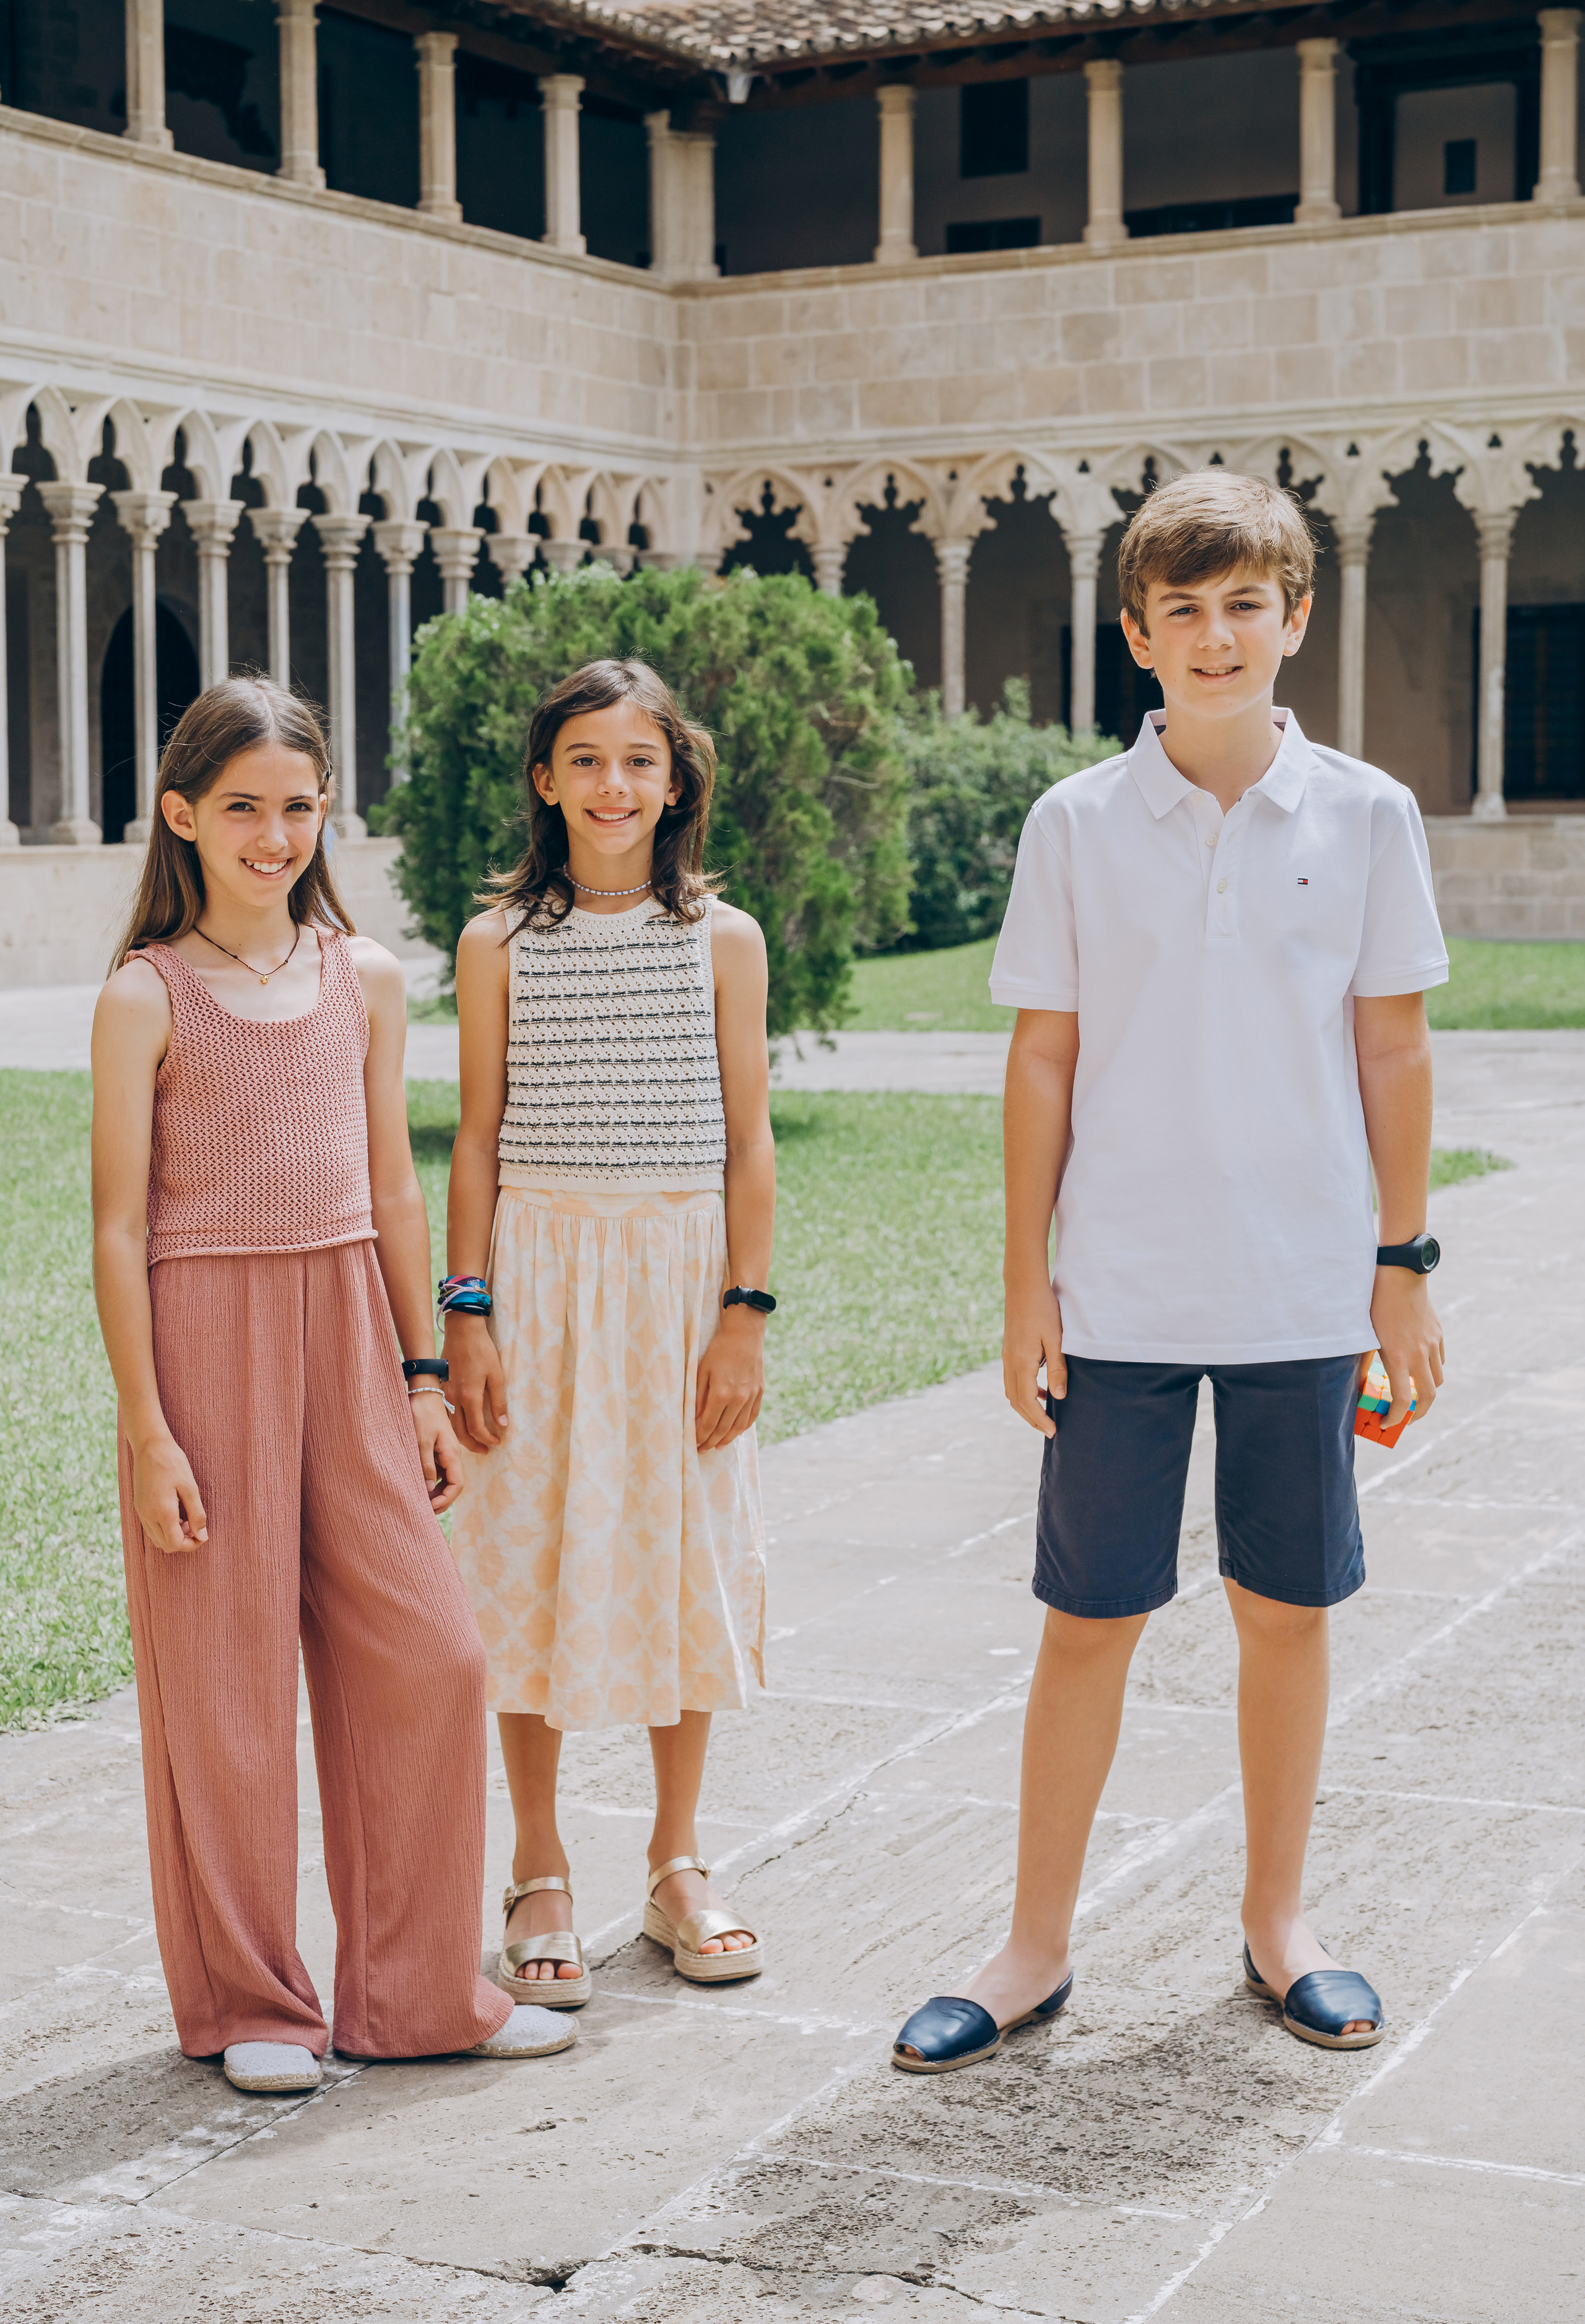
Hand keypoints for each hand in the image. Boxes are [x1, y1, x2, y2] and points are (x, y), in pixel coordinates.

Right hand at [131, 1433, 208, 1553]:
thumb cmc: (173, 1463)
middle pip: (166, 1545)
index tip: (203, 1535)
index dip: (192, 1545)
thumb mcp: (190, 1487)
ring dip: (173, 1536)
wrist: (150, 1446)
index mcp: (162, 1512)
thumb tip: (203, 1536)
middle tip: (197, 1526)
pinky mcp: (139, 1507)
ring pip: (157, 1539)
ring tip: (187, 1519)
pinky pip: (151, 1528)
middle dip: (184, 1541)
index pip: (176, 1544)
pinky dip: (164, 1528)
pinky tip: (176, 1513)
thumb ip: (197, 1514)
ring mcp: (141, 1512)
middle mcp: (148, 1516)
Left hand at [410, 1393, 465, 1512]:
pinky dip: (430, 1482)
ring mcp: (445, 1453)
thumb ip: (425, 1465)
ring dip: (435, 1493)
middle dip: (441, 1501)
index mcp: (452, 1454)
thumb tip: (428, 1488)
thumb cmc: (422, 1414)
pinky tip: (419, 1486)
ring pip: (445, 1480)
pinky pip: (438, 1472)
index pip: (457, 1484)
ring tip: (420, 1502)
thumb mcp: (421, 1440)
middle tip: (423, 1511)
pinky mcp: (437, 1450)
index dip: (446, 1499)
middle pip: (453, 1485)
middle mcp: (452, 1456)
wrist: (423, 1394)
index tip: (429, 1507)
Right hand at [443, 1314, 506, 1453]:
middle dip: (473, 1444)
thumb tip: (502, 1425)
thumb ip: (498, 1402)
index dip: (487, 1439)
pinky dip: (454, 1424)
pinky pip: (446, 1413)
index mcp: (469, 1396)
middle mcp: (454, 1398)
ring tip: (475, 1441)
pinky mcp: (442, 1387)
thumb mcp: (497, 1375)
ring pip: (450, 1424)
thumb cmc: (482, 1351)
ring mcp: (445, 1393)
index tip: (497, 1441)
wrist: (462, 1331)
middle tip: (485, 1450)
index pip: (477, 1428)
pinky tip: (462, 1424)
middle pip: (459, 1432)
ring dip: (462, 1437)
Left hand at [696, 1308, 763, 1450]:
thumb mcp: (701, 1371)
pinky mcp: (759, 1392)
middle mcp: (738, 1398)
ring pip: (739, 1427)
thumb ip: (697, 1397)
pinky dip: (742, 1428)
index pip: (708, 1424)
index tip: (693, 1444)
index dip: (700, 1437)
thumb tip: (694, 1419)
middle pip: (723, 1429)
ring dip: (727, 1439)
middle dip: (711, 1442)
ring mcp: (751, 1396)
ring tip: (717, 1446)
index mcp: (721, 1393)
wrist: (744, 1334)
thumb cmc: (718, 1350)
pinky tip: (735, 1432)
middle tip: (702, 1449)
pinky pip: (751, 1417)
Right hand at [1003, 1276, 1065, 1436]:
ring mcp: (1007, 1357)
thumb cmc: (1043, 1309)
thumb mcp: (1056, 1339)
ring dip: (1026, 1407)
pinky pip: (1013, 1380)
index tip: (1053, 1432)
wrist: (1024, 1286)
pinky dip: (1024, 1392)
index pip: (1028, 1401)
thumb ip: (1057, 1369)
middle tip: (1049, 1430)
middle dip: (1032, 1419)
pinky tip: (1042, 1390)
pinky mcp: (1009, 1351)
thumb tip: (1058, 1397)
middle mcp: (1010, 1363)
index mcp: (1022, 1362)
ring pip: (1012, 1392)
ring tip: (1045, 1415)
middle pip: (1016, 1401)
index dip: (1039, 1420)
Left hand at [1368, 1268, 1444, 1431]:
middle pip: (1429, 1398)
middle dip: (1417, 1414)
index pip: (1403, 1402)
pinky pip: (1440, 1361)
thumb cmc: (1375, 1302)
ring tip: (1411, 1395)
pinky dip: (1432, 1371)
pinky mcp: (1438, 1334)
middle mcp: (1420, 1355)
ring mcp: (1432, 1344)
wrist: (1401, 1273)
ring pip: (1438, 1380)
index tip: (1387, 1424)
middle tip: (1405, 1419)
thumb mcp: (1363, 1335)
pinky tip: (1418, 1368)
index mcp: (1398, 1358)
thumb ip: (1362, 1362)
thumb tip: (1359, 1385)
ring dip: (1426, 1393)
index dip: (1396, 1419)